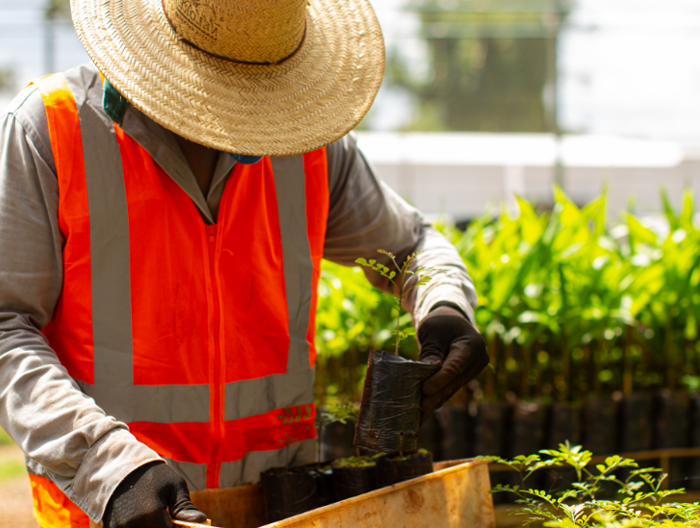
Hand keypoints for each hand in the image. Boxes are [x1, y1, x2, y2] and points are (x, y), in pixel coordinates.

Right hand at [103, 461, 206, 527]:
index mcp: (151, 515)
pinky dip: (143, 526)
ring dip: (155, 527)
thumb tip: (202, 520)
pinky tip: (149, 520)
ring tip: (161, 516)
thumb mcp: (174, 485)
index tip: (183, 523)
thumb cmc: (152, 475)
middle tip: (172, 519)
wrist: (121, 468)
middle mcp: (132, 526)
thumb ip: (185, 507)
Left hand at [417, 303, 488, 422]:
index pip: (455, 366)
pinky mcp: (465, 377)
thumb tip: (424, 377)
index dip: (440, 380)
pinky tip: (424, 412)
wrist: (451, 321)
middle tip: (419, 408)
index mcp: (472, 345)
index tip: (425, 390)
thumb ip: (430, 353)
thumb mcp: (432, 333)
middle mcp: (478, 361)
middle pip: (454, 381)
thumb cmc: (440, 323)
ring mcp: (473, 371)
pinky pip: (450, 388)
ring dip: (435, 400)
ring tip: (419, 415)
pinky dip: (437, 397)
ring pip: (452, 388)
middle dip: (436, 394)